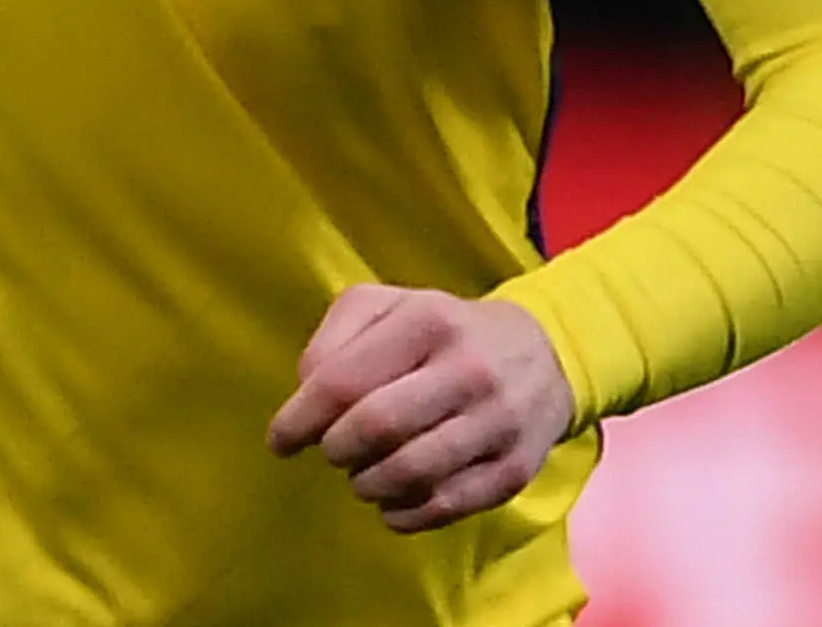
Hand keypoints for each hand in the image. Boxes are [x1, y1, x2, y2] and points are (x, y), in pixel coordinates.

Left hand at [269, 283, 576, 533]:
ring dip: (368, 484)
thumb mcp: (383, 307)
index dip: (301, 418)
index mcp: (427, 322)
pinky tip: (390, 503)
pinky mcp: (516, 469)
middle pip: (377, 427)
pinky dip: (406, 514)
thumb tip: (306, 394)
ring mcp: (499, 423)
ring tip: (360, 475)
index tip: (280, 442)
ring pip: (413, 472)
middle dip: (337, 449)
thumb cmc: (440, 331)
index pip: (345, 380)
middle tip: (330, 452)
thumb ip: (333, 340)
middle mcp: (469, 371)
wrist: (541, 354)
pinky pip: (449, 506)